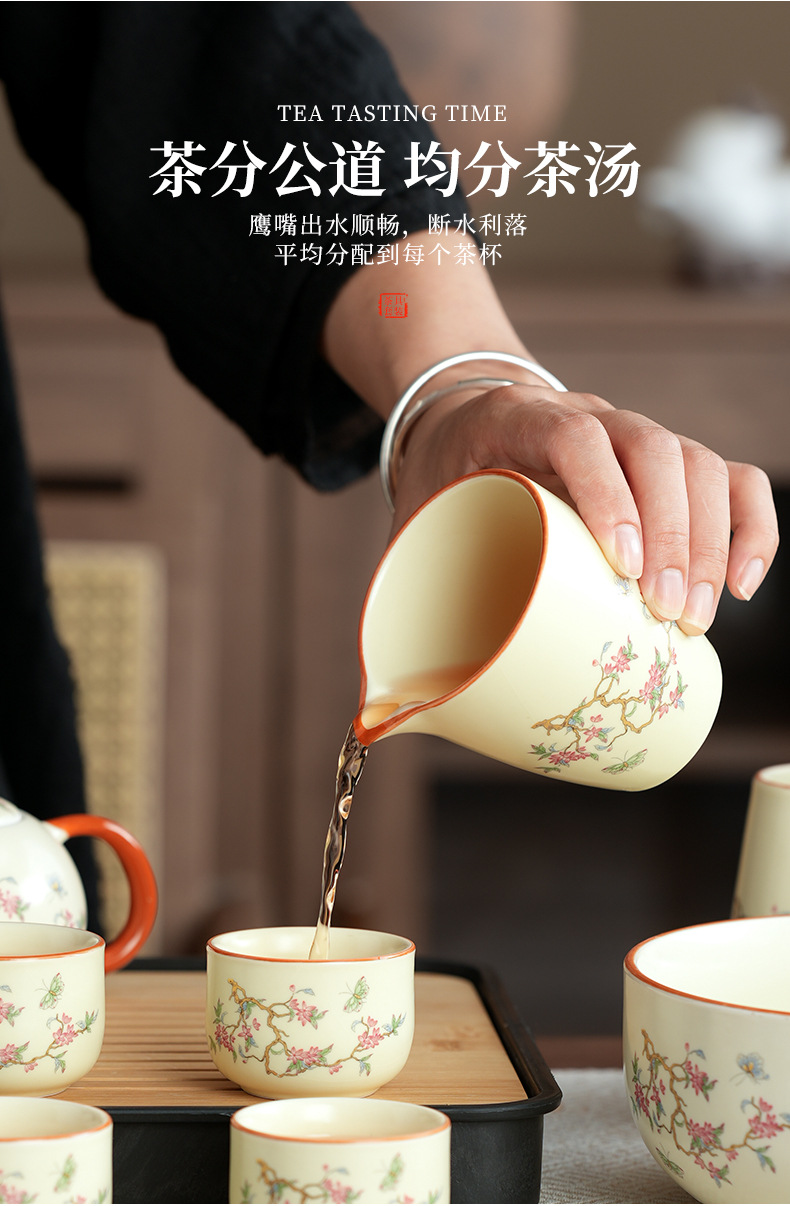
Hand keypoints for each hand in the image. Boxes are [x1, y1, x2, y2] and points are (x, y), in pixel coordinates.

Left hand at [392, 381, 778, 635]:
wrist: (468, 417)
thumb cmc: (444, 480)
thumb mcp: (413, 521)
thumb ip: (400, 590)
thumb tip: (382, 705)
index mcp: (518, 419)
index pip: (576, 435)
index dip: (606, 494)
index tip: (620, 566)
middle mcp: (590, 415)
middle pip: (656, 450)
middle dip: (672, 537)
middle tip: (666, 615)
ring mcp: (636, 434)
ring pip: (701, 464)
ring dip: (710, 542)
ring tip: (694, 619)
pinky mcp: (667, 463)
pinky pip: (733, 479)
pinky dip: (751, 527)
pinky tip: (746, 584)